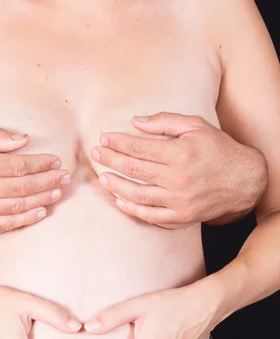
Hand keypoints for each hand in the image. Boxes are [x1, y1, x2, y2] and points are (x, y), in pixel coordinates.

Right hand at [0, 124, 70, 233]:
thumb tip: (24, 140)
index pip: (17, 166)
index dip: (40, 164)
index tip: (55, 161)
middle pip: (22, 187)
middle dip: (48, 181)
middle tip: (65, 177)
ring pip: (18, 206)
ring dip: (43, 200)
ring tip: (58, 192)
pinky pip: (7, 224)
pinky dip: (27, 218)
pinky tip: (42, 211)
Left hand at [91, 111, 265, 227]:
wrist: (242, 181)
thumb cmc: (218, 149)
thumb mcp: (196, 126)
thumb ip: (165, 122)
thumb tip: (136, 122)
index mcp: (180, 153)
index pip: (139, 148)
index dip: (118, 143)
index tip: (104, 138)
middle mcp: (178, 178)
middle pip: (134, 169)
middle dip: (111, 160)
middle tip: (96, 154)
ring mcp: (178, 201)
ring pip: (138, 195)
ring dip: (116, 186)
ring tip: (103, 178)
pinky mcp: (181, 217)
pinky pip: (151, 216)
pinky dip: (133, 210)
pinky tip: (120, 201)